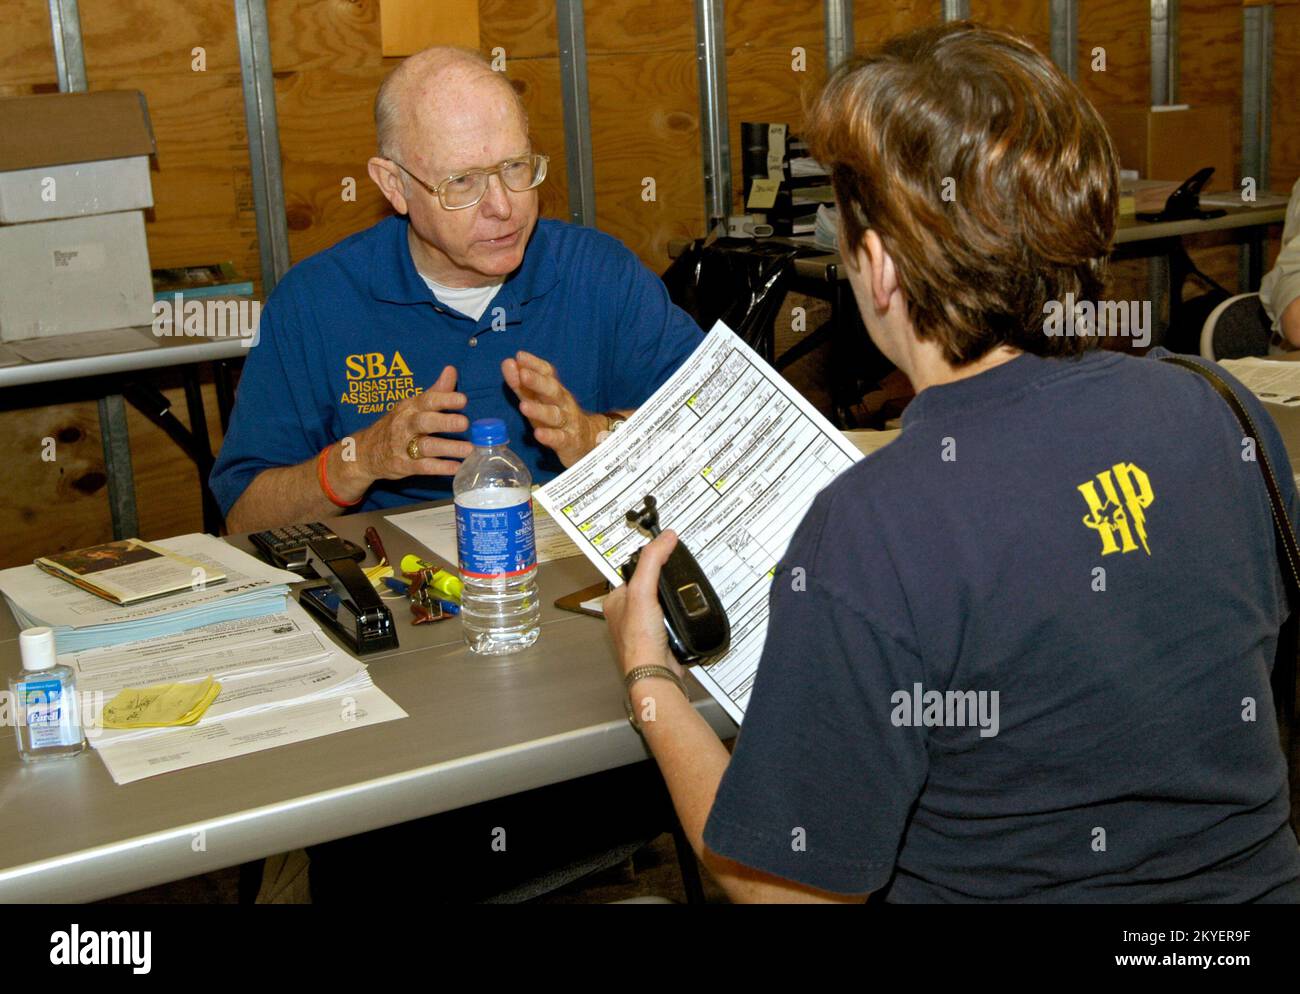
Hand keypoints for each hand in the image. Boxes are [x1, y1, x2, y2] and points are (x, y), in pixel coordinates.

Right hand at [349, 365, 474, 484]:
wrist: (365, 452)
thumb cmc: (397, 425)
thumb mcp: (412, 406)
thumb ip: (435, 391)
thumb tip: (451, 370)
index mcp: (410, 408)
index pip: (427, 400)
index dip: (444, 399)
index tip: (463, 399)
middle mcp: (405, 425)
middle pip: (424, 422)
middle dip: (444, 422)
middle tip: (465, 423)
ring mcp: (403, 446)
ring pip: (426, 446)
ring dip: (448, 448)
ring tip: (468, 449)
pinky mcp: (404, 466)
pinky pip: (423, 467)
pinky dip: (439, 468)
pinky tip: (456, 467)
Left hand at [502, 350, 601, 466]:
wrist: (587, 441)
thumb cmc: (556, 417)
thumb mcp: (538, 400)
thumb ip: (521, 384)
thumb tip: (507, 362)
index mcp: (555, 391)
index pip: (547, 373)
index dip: (534, 364)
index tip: (520, 356)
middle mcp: (562, 403)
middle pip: (552, 390)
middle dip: (538, 381)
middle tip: (523, 374)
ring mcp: (567, 422)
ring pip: (554, 415)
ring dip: (539, 410)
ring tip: (523, 406)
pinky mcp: (569, 442)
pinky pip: (560, 439)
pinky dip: (550, 436)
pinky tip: (538, 434)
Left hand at [603, 530, 683, 681]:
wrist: (655, 673)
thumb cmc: (639, 640)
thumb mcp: (643, 590)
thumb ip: (653, 561)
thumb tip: (665, 537)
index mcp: (615, 602)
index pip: (633, 572)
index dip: (648, 563)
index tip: (663, 554)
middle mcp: (626, 615)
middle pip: (649, 588)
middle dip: (664, 586)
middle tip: (674, 580)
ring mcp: (643, 627)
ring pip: (662, 605)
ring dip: (673, 604)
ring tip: (678, 603)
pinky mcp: (659, 639)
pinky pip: (672, 621)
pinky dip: (680, 619)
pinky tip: (681, 619)